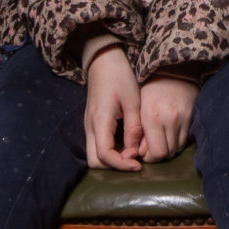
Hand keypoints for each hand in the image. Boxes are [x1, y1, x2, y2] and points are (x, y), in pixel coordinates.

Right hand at [83, 47, 144, 170]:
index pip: (104, 155)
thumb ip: (134, 127)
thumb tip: (135, 152)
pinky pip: (98, 146)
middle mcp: (90, 127)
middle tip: (135, 160)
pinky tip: (128, 145)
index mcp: (99, 121)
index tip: (139, 165)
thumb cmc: (120, 78)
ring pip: (95, 155)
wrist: (104, 62)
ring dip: (113, 159)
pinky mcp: (93, 124)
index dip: (121, 164)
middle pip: (95, 161)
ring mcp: (89, 126)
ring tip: (134, 153)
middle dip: (114, 166)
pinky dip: (111, 151)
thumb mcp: (133, 101)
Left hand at [136, 74, 197, 162]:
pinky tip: (169, 135)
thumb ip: (138, 133)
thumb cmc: (149, 89)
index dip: (149, 157)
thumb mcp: (138, 109)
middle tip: (150, 148)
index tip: (143, 152)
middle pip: (168, 153)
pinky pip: (185, 139)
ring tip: (160, 141)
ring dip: (168, 149)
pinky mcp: (192, 117)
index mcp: (152, 117)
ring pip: (177, 148)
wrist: (172, 70)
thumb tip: (140, 154)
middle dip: (157, 155)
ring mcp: (184, 119)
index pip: (157, 152)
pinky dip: (176, 141)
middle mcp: (170, 119)